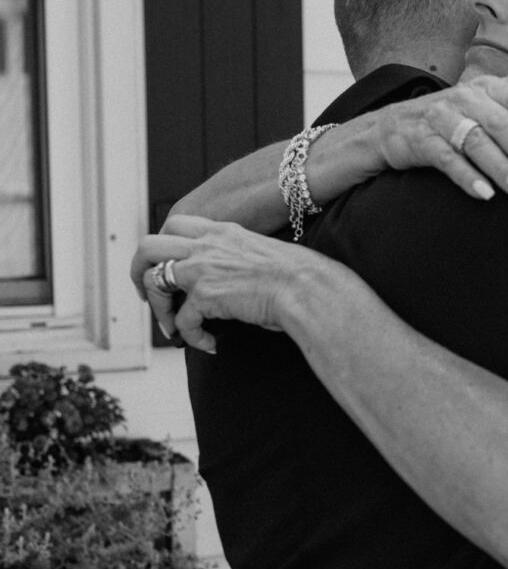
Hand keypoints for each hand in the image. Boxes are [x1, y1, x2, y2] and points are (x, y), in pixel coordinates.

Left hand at [131, 215, 318, 351]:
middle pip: (149, 246)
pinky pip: (181, 321)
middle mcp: (206, 244)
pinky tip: (208, 343)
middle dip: (140, 272)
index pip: (175, 224)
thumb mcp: (261, 253)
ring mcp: (202, 268)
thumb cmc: (297, 276)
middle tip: (148, 294)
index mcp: (222, 231)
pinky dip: (190, 337)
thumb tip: (230, 280)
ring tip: (173, 326)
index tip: (167, 268)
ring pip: (153, 280)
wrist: (306, 288)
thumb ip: (237, 257)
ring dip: (158, 308)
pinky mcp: (205, 295)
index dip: (164, 247)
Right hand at [371, 50, 507, 199]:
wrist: (393, 125)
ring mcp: (440, 118)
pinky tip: (485, 193)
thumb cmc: (453, 113)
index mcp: (486, 86)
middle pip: (499, 122)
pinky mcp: (420, 140)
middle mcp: (464, 98)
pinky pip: (447, 159)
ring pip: (475, 142)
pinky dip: (467, 177)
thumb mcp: (485, 93)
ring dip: (501, 168)